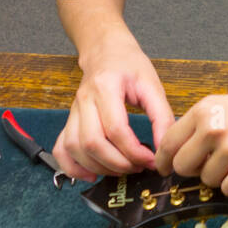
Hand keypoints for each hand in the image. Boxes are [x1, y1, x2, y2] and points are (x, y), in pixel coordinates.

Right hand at [52, 30, 174, 181]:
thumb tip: (166, 148)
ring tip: (122, 170)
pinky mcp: (69, 121)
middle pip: (92, 143)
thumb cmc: (130, 66)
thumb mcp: (152, 86)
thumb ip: (162, 117)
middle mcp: (84, 100)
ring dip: (98, 167)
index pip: (115, 129)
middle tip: (138, 167)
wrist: (106, 52)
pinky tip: (91, 175)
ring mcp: (73, 111)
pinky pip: (61, 149)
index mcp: (105, 87)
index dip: (134, 151)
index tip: (151, 161)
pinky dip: (72, 167)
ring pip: (75, 148)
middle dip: (117, 163)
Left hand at [153, 82, 227, 197]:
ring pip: (207, 181)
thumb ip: (201, 126)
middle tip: (213, 165)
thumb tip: (177, 155)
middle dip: (194, 171)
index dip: (165, 161)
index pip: (168, 143)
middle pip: (183, 167)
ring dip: (221, 177)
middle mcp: (213, 128)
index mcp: (204, 110)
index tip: (166, 169)